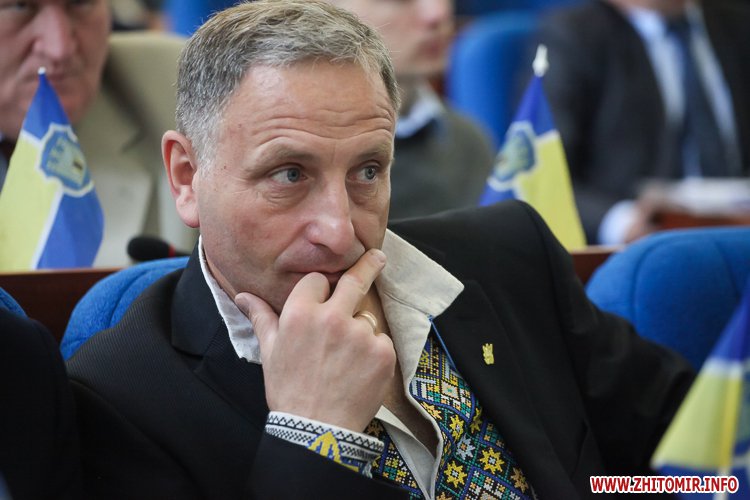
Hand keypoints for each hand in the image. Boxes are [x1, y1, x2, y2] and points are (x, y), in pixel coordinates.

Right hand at [235, 249, 395, 431]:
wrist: (317, 430)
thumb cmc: (290, 390)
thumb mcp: (270, 352)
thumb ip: (261, 317)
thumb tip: (243, 295)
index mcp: (300, 313)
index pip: (317, 280)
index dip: (319, 289)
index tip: (324, 293)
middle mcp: (332, 318)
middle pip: (354, 280)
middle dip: (368, 265)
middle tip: (378, 256)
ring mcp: (360, 334)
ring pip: (365, 318)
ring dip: (360, 330)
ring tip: (345, 360)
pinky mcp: (382, 352)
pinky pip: (381, 340)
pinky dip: (374, 352)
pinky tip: (359, 371)